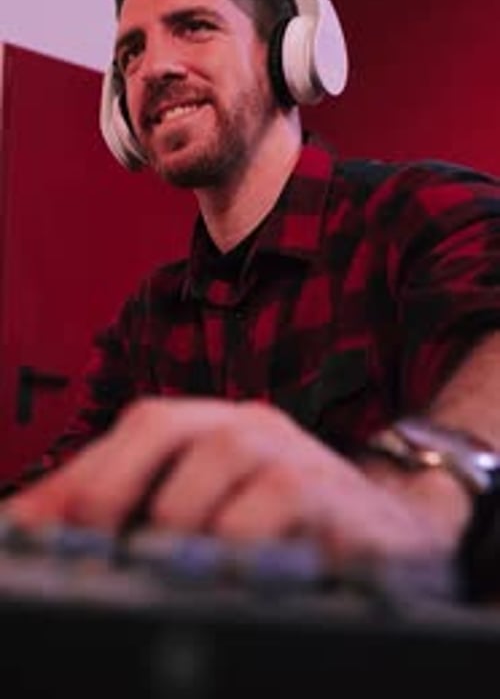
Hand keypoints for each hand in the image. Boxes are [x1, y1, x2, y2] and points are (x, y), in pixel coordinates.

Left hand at [3, 397, 454, 563]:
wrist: (393, 528)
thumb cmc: (286, 515)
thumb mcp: (212, 500)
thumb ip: (134, 501)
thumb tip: (31, 521)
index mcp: (218, 423)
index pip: (141, 424)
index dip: (84, 469)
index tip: (33, 524)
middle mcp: (255, 426)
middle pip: (168, 425)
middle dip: (113, 485)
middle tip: (93, 542)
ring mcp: (297, 456)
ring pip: (217, 467)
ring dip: (180, 525)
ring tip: (172, 568)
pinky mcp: (337, 500)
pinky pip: (275, 511)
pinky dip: (240, 544)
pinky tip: (232, 572)